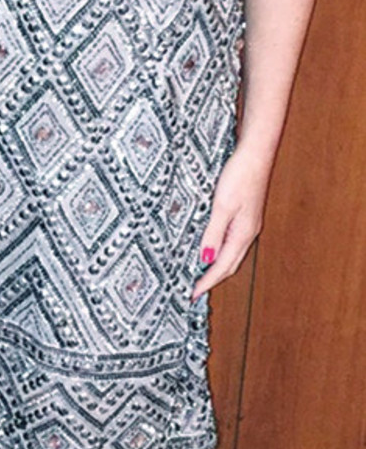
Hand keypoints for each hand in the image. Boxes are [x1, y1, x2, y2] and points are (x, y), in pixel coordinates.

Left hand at [191, 141, 271, 299]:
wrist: (256, 153)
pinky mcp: (245, 214)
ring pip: (231, 253)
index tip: (192, 295)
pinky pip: (231, 240)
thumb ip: (213, 233)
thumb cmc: (240, 176)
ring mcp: (248, 224)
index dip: (207, 282)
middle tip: (194, 290)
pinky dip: (220, 250)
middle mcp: (248, 232)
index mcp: (243, 234)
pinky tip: (210, 247)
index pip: (222, 267)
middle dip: (212, 279)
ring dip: (216, 266)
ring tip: (199, 274)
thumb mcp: (222, 206)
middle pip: (228, 264)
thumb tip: (205, 259)